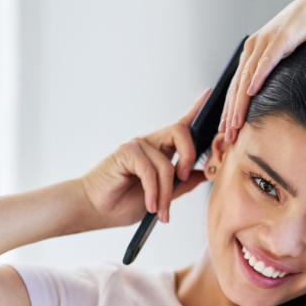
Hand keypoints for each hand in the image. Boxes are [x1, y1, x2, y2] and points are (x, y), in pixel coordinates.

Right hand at [80, 88, 210, 227]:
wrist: (96, 210)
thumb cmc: (124, 202)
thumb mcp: (162, 196)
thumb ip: (182, 184)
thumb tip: (204, 173)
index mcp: (161, 150)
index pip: (181, 126)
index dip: (196, 109)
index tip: (210, 93)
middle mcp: (150, 144)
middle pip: (181, 132)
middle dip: (190, 156)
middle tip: (184, 178)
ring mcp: (137, 146)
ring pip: (166, 163)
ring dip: (166, 193)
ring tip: (161, 212)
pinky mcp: (126, 152)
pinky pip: (150, 171)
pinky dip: (153, 192)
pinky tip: (150, 206)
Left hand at [219, 0, 305, 142]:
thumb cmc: (303, 34)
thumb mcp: (282, 56)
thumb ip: (271, 72)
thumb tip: (265, 96)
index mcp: (251, 53)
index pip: (236, 86)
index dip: (230, 109)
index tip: (226, 130)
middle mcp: (253, 47)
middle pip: (237, 85)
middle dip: (231, 112)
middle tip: (227, 135)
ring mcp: (265, 42)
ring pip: (247, 77)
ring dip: (240, 102)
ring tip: (235, 122)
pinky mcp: (280, 38)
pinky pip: (266, 61)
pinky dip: (258, 77)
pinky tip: (252, 92)